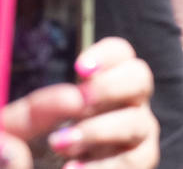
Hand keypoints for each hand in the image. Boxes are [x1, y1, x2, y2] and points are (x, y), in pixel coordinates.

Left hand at [3, 37, 157, 168]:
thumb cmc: (19, 161)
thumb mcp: (10, 140)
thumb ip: (20, 124)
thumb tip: (50, 111)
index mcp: (94, 95)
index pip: (119, 56)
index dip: (108, 54)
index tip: (80, 69)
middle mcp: (120, 113)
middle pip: (140, 78)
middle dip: (112, 85)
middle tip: (80, 101)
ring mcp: (130, 145)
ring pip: (139, 122)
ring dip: (100, 129)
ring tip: (61, 144)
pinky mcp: (133, 167)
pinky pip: (135, 160)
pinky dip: (105, 164)